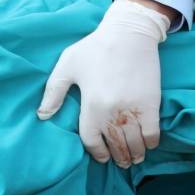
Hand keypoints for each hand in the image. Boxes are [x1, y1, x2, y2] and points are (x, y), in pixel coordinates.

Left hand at [37, 0, 169, 166]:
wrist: (129, 33)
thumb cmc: (95, 48)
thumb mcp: (67, 65)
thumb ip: (53, 92)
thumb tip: (42, 116)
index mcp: (91, 105)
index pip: (92, 141)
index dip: (97, 153)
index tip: (101, 156)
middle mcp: (112, 112)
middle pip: (116, 146)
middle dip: (119, 157)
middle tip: (121, 161)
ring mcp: (133, 109)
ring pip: (135, 143)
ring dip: (135, 154)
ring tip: (134, 157)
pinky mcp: (151, 103)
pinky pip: (152, 133)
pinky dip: (150, 142)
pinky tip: (147, 144)